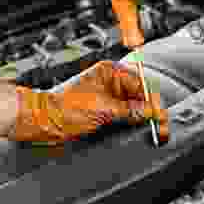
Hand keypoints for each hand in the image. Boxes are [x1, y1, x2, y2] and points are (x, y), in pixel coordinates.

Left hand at [9, 61, 167, 143]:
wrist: (43, 121)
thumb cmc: (65, 109)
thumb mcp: (102, 109)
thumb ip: (129, 110)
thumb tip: (150, 112)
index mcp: (110, 72)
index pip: (140, 84)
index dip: (151, 101)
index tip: (159, 117)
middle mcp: (110, 82)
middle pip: (140, 94)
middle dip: (151, 110)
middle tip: (160, 128)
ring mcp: (107, 96)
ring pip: (135, 105)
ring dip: (144, 117)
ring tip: (154, 131)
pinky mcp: (103, 110)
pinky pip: (125, 114)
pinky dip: (133, 122)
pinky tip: (139, 129)